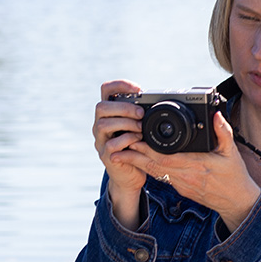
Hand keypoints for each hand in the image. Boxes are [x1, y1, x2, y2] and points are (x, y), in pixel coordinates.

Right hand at [93, 80, 146, 228]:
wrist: (130, 176)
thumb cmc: (137, 148)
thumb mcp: (140, 127)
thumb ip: (142, 114)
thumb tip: (159, 101)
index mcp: (109, 113)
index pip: (106, 90)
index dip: (119, 85)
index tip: (137, 89)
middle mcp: (100, 124)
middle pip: (101, 106)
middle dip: (124, 108)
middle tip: (141, 113)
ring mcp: (100, 140)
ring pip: (104, 124)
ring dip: (126, 123)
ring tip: (141, 128)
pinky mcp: (106, 155)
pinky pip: (112, 144)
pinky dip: (127, 140)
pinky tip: (138, 140)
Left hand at [114, 110, 260, 231]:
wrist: (236, 202)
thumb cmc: (235, 176)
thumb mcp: (232, 152)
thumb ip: (223, 132)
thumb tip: (216, 114)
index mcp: (197, 165)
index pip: (167, 158)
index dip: (149, 150)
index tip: (136, 140)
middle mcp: (186, 176)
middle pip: (155, 166)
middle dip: (136, 156)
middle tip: (122, 144)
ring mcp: (182, 184)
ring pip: (155, 173)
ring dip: (138, 163)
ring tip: (122, 153)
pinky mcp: (180, 189)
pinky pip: (161, 178)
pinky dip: (148, 169)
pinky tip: (139, 162)